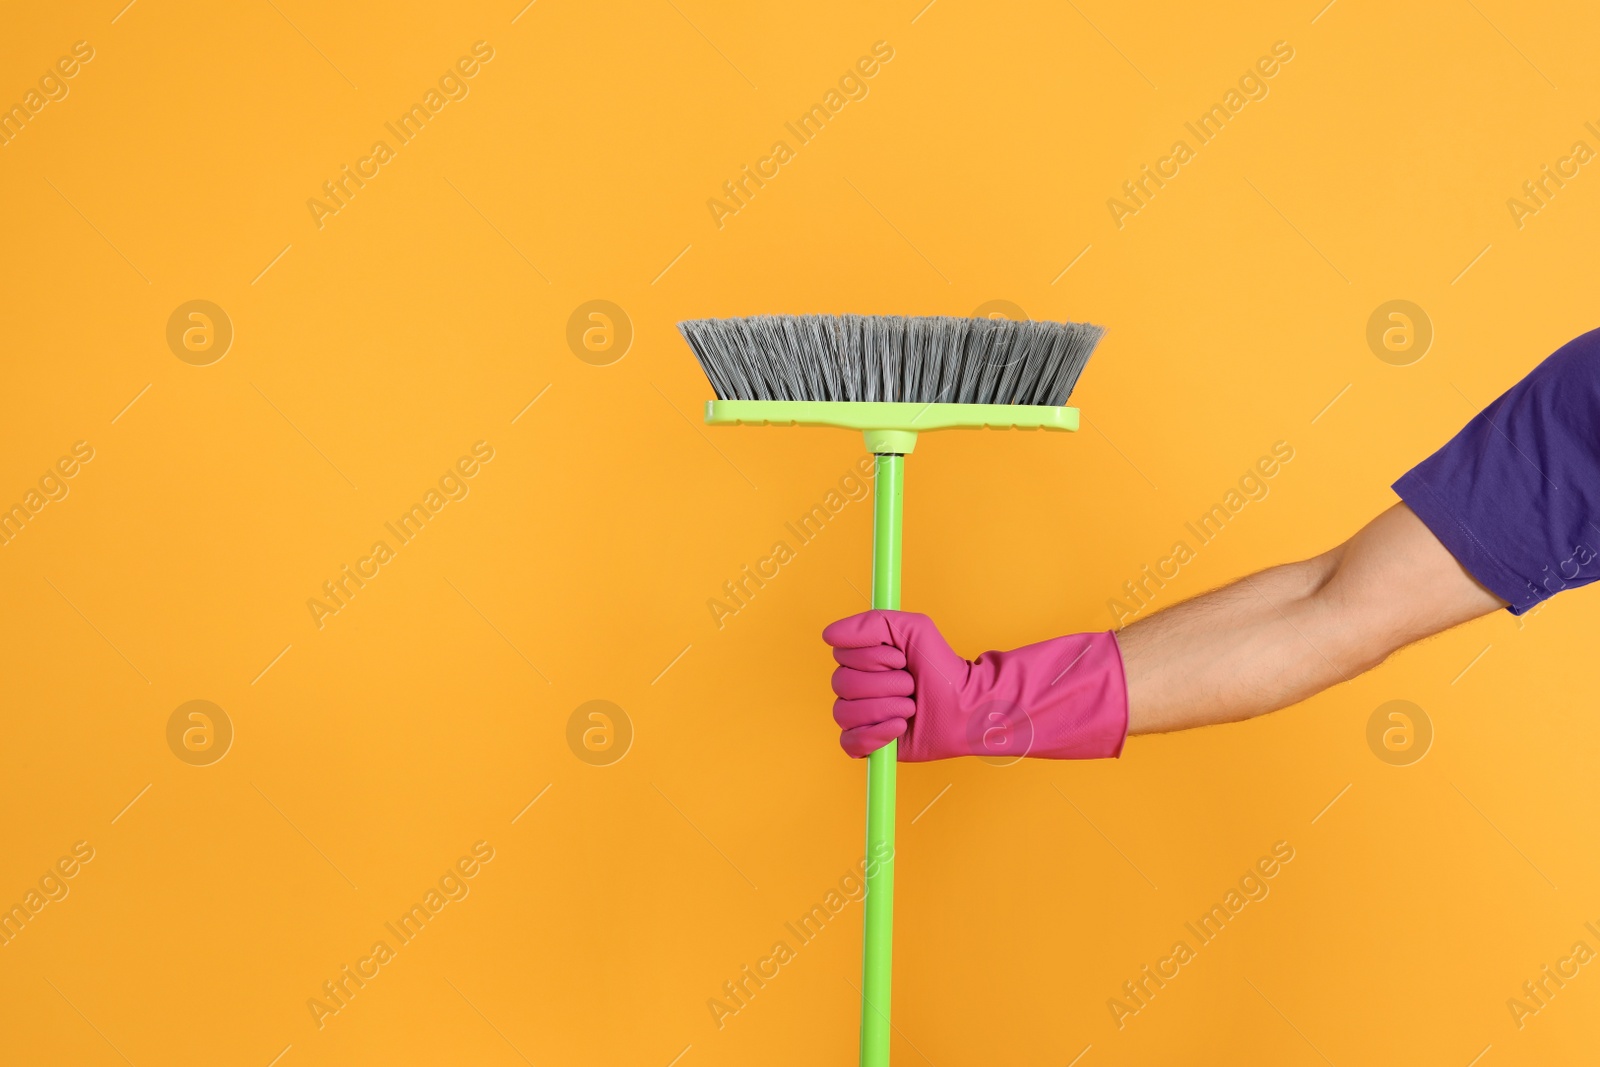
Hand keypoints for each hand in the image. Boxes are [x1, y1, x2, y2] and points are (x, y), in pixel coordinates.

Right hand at [823, 610, 1128, 761]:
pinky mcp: (868, 744)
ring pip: (845, 712)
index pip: (841, 654)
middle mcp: (855, 685)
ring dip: (885, 708)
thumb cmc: (942, 667)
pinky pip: (849, 742)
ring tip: (911, 707)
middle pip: (842, 683)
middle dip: (885, 684)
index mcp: (861, 658)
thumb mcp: (913, 629)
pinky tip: (899, 728)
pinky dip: (875, 735)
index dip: (872, 657)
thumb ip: (872, 623)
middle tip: (912, 685)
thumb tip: (828, 635)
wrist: (966, 706)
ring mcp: (859, 715)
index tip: (901, 659)